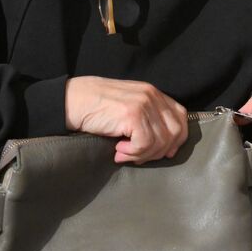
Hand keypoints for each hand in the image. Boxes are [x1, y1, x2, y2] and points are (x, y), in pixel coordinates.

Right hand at [65, 76, 189, 163]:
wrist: (71, 101)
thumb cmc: (95, 107)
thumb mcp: (128, 107)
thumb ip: (146, 117)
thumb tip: (164, 146)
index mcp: (154, 93)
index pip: (180, 117)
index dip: (177, 138)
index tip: (165, 152)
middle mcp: (152, 96)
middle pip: (175, 131)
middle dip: (160, 151)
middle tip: (139, 157)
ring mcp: (144, 104)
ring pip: (161, 141)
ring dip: (143, 154)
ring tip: (124, 154)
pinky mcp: (132, 115)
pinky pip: (145, 144)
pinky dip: (133, 153)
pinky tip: (118, 150)